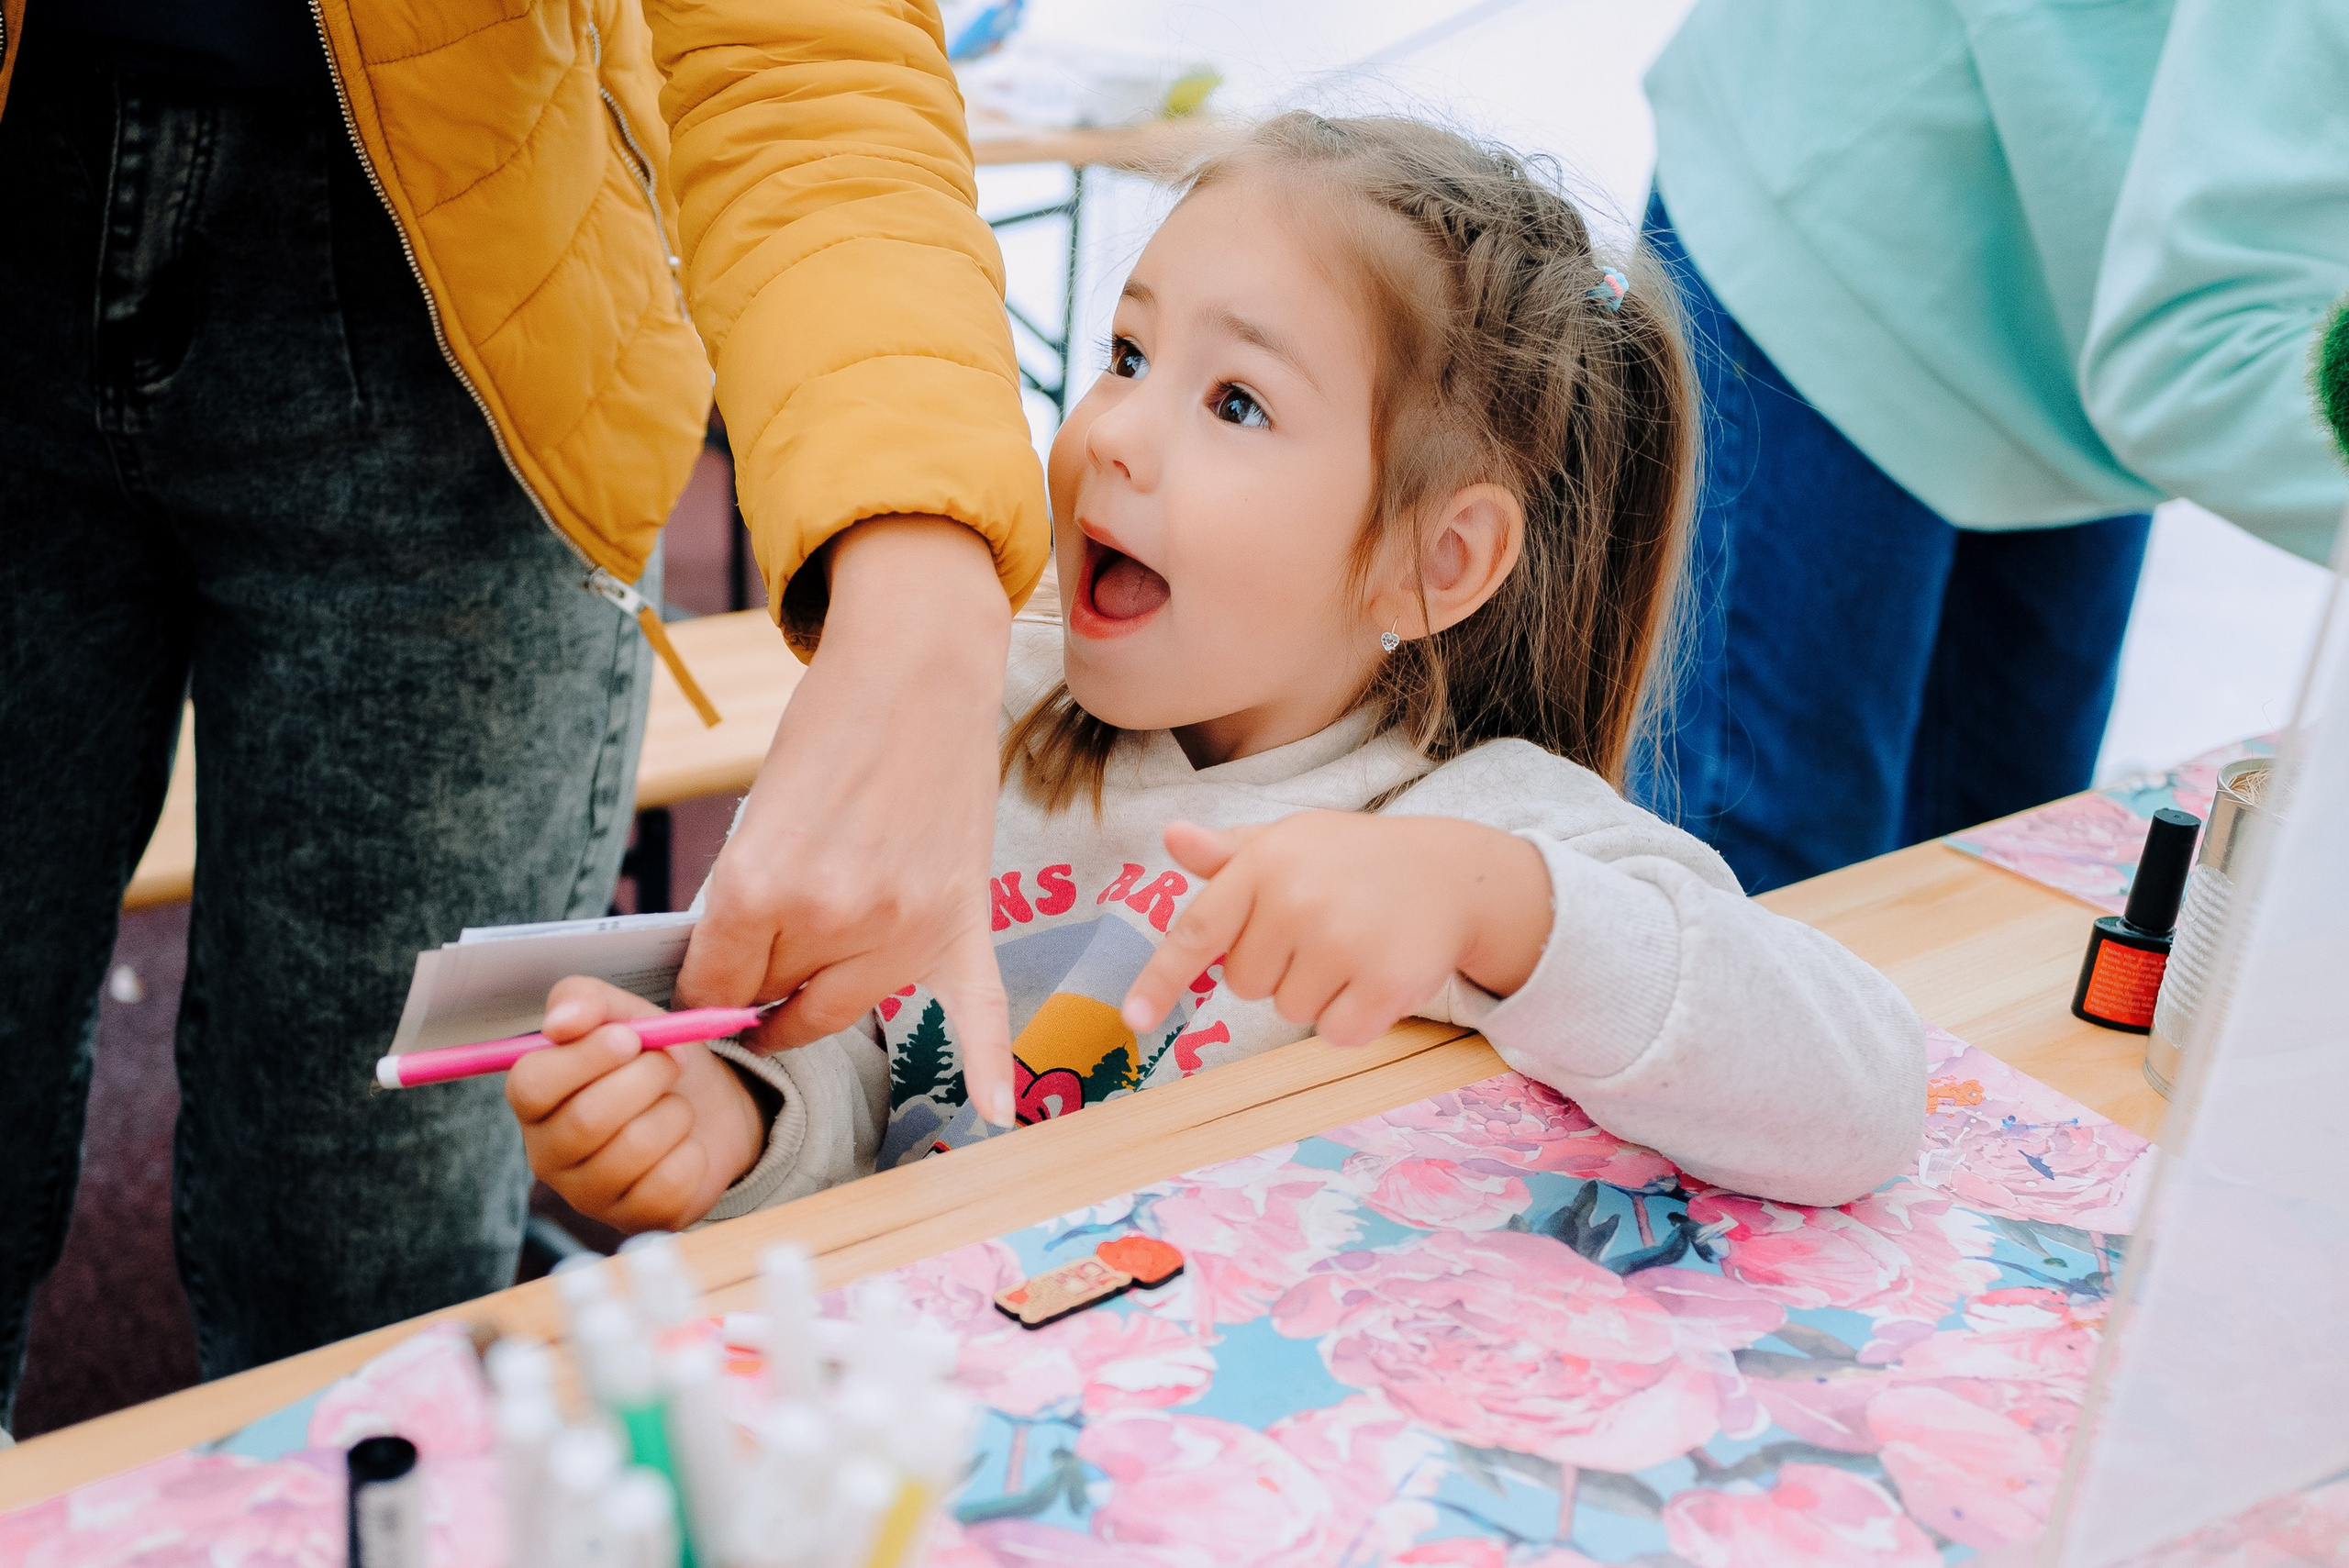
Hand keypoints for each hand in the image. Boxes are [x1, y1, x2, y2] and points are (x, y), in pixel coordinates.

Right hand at [506, 977, 766, 1231]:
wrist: (710, 1107)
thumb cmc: (651, 1060)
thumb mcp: (622, 1015)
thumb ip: (585, 1001)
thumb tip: (560, 1021)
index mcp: (534, 1099)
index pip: (531, 1085)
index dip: (586, 1057)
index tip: (631, 1037)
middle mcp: (548, 1153)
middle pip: (587, 1120)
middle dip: (646, 1078)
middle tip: (671, 1062)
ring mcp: (587, 1194)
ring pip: (634, 1149)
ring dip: (673, 1113)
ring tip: (675, 1104)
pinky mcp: (633, 1220)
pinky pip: (668, 1184)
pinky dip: (692, 1153)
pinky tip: (685, 1145)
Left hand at [676, 517, 1018, 1125]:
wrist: (919, 669)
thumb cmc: (828, 729)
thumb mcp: (755, 817)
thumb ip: (741, 906)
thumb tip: (724, 976)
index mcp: (762, 887)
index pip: (715, 986)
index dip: (700, 985)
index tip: (700, 986)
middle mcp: (835, 919)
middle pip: (777, 999)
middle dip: (760, 981)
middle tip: (760, 956)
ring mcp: (906, 928)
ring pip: (844, 1006)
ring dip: (820, 990)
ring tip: (815, 950)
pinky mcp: (961, 921)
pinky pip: (977, 1013)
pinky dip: (989, 1065)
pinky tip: (998, 1113)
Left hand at [1121, 814, 1551, 1049]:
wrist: (1451, 872)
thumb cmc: (1353, 860)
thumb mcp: (1290, 842)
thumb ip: (1229, 853)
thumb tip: (1172, 837)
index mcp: (1265, 863)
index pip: (1198, 930)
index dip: (1160, 979)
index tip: (1133, 1019)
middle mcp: (1298, 900)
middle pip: (1244, 983)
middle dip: (1275, 968)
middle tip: (1319, 929)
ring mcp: (1343, 943)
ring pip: (1288, 1011)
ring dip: (1315, 992)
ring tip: (1352, 946)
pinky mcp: (1385, 983)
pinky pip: (1335, 1034)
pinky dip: (1352, 1018)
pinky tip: (1375, 976)